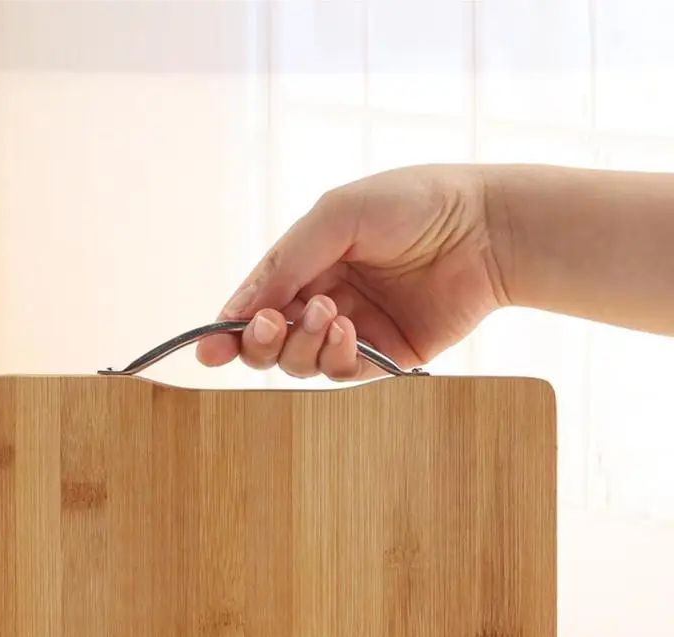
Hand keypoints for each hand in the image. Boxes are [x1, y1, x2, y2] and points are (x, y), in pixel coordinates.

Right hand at [196, 164, 508, 380]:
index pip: (256, 303)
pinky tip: (348, 331)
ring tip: (330, 313)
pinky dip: (337, 358)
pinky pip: (344, 373)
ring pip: (302, 363)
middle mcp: (325, 299)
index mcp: (308, 262)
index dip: (229, 329)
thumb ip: (287, 261)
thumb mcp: (337, 215)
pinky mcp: (387, 356)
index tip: (208, 349)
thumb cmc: (413, 204)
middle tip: (270, 325)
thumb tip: (239, 310)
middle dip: (261, 341)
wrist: (487, 227)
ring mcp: (355, 330)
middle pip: (271, 343)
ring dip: (302, 345)